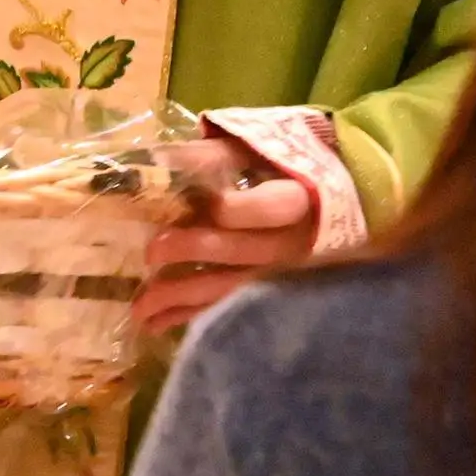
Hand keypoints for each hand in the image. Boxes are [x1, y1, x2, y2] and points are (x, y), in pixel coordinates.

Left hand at [137, 135, 317, 332]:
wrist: (337, 205)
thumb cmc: (288, 171)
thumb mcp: (258, 152)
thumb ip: (214, 157)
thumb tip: (157, 161)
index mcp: (295, 200)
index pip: (270, 207)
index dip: (238, 208)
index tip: (210, 204)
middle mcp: (288, 242)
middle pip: (239, 250)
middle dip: (192, 252)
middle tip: (151, 252)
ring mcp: (276, 274)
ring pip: (226, 287)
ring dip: (180, 298)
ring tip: (138, 309)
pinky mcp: (264, 294)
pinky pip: (224, 307)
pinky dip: (188, 316)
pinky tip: (157, 324)